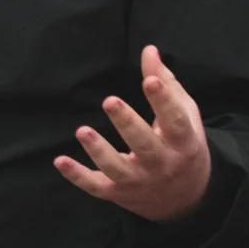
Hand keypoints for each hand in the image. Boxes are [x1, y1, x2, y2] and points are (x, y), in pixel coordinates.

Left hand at [54, 45, 212, 221]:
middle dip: (127, 124)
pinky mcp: (118, 193)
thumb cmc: (183, 145)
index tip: (150, 80)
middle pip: (145, 145)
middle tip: (110, 101)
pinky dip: (77, 176)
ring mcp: (140, 181)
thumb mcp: (185, 115)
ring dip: (98, 150)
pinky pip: (96, 186)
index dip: (164, 101)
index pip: (176, 121)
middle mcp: (163, 164)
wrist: (189, 198)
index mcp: (184, 142)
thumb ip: (166, 83)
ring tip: (82, 130)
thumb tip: (149, 49)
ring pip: (118, 168)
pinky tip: (60, 160)